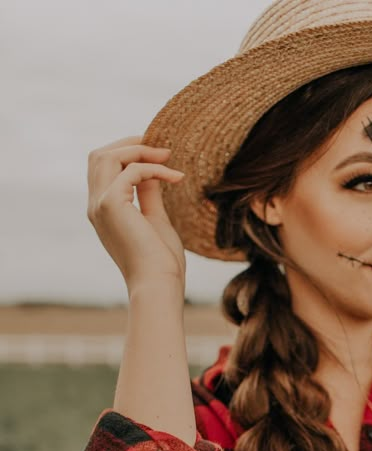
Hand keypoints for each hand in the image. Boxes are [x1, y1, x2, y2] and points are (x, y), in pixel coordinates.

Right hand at [86, 135, 186, 290]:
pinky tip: (175, 177)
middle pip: (99, 155)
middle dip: (130, 144)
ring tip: (168, 156)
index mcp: (102, 210)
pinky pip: (131, 171)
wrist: (158, 284)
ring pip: (108, 156)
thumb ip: (149, 194)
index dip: (127, 153)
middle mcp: (95, 205)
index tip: (158, 154)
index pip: (103, 168)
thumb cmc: (161, 262)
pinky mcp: (111, 204)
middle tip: (163, 148)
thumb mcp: (155, 219)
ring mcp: (99, 204)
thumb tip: (152, 172)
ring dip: (139, 150)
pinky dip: (154, 168)